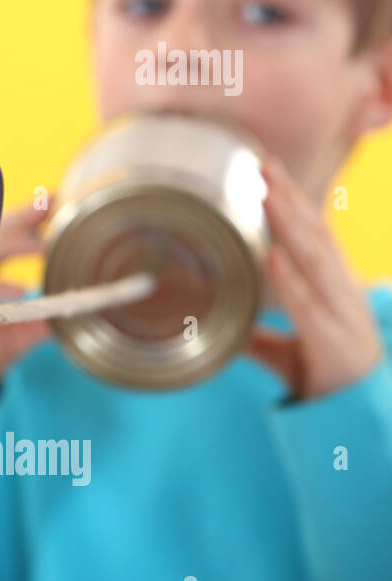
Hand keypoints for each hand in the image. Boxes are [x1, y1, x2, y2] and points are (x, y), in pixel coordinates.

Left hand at [245, 156, 382, 400]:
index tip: (266, 169)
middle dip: (289, 197)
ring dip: (290, 224)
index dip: (291, 199)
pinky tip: (272, 256)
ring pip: (315, 260)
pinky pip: (309, 306)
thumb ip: (256, 335)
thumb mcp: (283, 349)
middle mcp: (339, 292)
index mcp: (331, 287)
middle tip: (262, 162)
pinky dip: (290, 280)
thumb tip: (220, 325)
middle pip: (314, 234)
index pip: (311, 233)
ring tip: (266, 194)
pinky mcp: (334, 340)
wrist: (358, 418)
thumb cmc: (325, 375)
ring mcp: (341, 313)